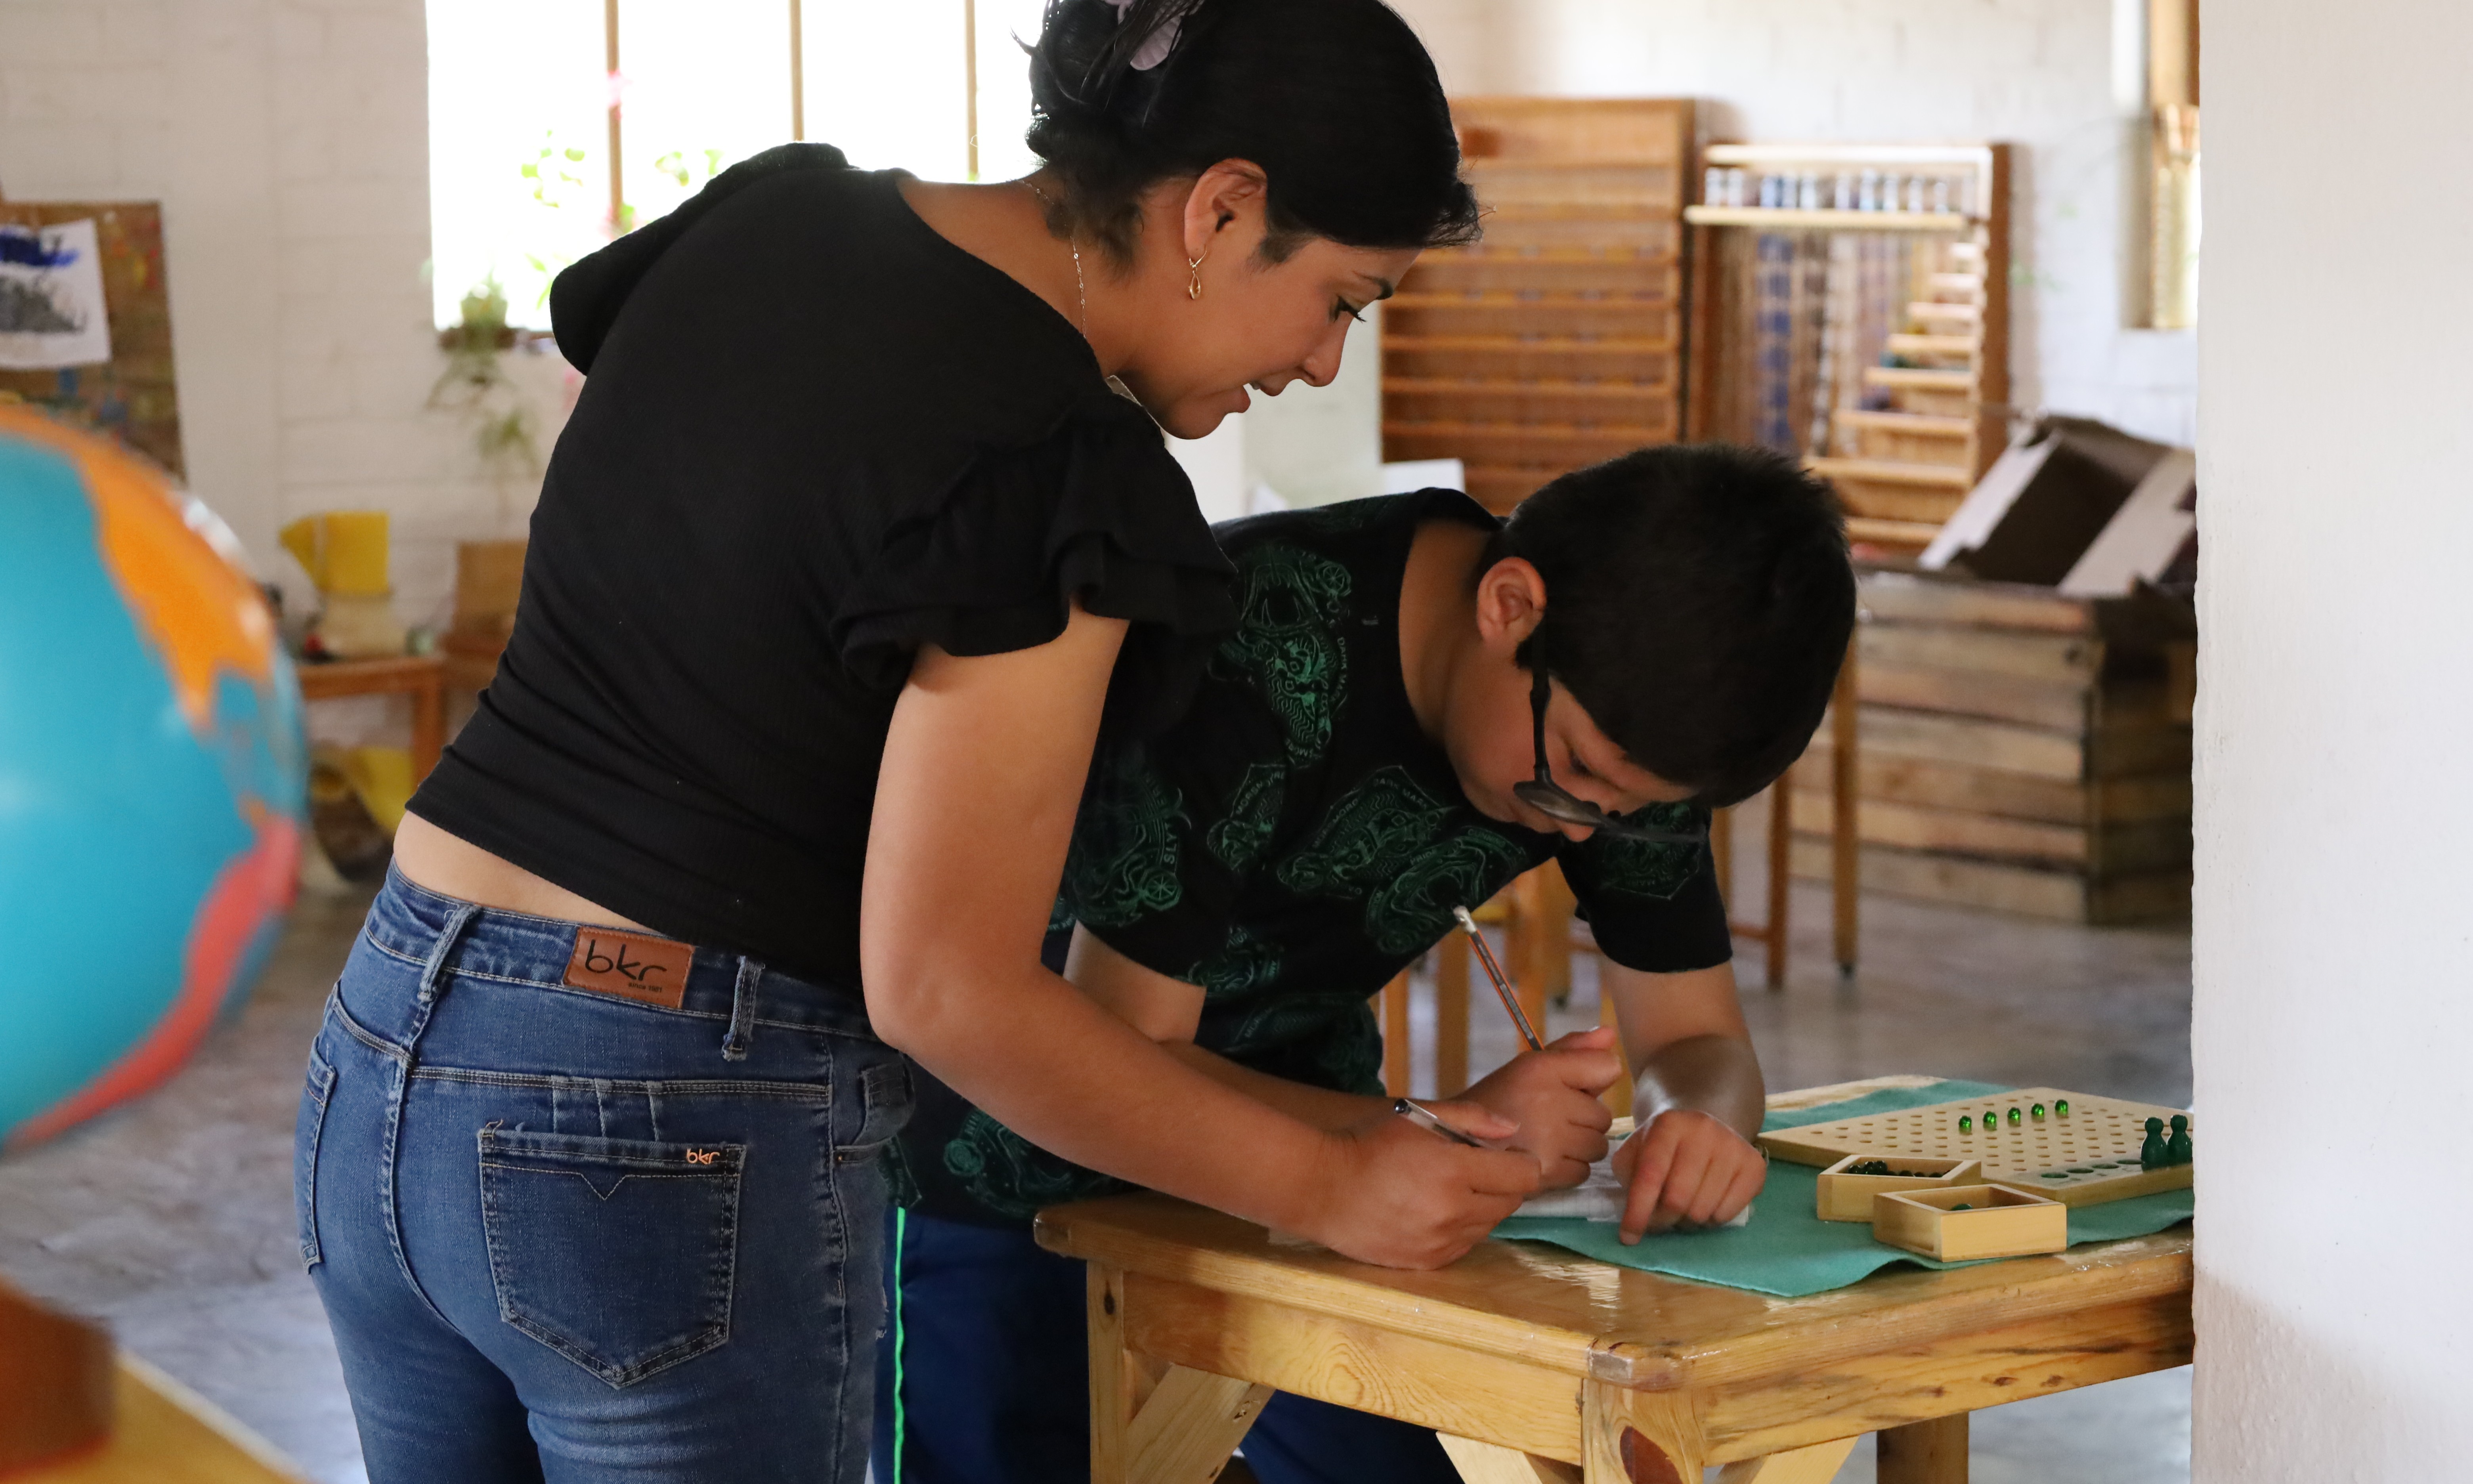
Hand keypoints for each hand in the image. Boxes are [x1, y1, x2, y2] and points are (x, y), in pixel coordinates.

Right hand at [1304, 1100, 1539, 1268]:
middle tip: (1475, 1170)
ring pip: (1489, 1226)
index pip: (1524, 1175)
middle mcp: (1454, 1211)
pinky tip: (1434, 1212)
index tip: (1505, 1154)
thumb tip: (1513, 1128)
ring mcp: (1441, 1241)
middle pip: (1511, 1202)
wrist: (1320, 1188)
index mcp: (1455, 1170)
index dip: (1520, 1161)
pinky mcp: (1427, 1262)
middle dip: (1502, 1184)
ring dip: (1481, 1208)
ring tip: (1450, 1191)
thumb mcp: (1416, 1113)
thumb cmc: (1368, 1142)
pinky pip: (1464, 1247)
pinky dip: (1459, 1229)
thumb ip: (1470, 1117)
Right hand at [1459, 1026, 1622, 1187]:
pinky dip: (1567, 1170)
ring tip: (1546, 1143)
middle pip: (1603, 1116)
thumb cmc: (1497, 1103)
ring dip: (1578, 1148)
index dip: (1591, 1082)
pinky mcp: (1546, 1172)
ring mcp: (1548, 1139)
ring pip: (1597, 1146)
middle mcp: (1546, 1099)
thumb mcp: (1529, 1068)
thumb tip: (1611, 1035)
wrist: (1455, 1144)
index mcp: (1540, 1067)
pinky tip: (1543, 1161)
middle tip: (1548, 1121)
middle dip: (1582, 1122)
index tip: (1568, 1089)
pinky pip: (1583, 1171)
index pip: (1605, 1067)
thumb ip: (1573, 1052)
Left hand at [1610, 1107, 1765, 1243]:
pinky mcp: (1754, 1165)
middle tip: (1661, 1220)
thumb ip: (1631, 1181)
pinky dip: (1712, 1220)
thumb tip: (1636, 1222)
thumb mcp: (1636, 1153)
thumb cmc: (1663, 1149)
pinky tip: (1707, 1204)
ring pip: (1703, 1210)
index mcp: (1668, 1124)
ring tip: (1684, 1208)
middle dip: (1664, 1220)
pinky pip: (1727, 1213)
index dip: (1637, 1211)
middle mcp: (1704, 1130)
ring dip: (1688, 1222)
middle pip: (1678, 1199)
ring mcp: (1733, 1146)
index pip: (1650, 1176)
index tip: (1628, 1238)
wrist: (1704, 1128)